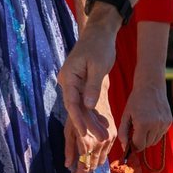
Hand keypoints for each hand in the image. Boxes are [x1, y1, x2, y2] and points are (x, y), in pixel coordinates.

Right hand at [59, 21, 117, 140]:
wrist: (100, 32)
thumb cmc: (99, 46)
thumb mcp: (98, 66)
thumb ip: (92, 87)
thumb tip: (88, 106)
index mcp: (69, 76)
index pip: (72, 102)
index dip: (78, 120)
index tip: (84, 134)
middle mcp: (68, 82)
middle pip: (76, 108)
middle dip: (88, 125)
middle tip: (102, 139)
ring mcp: (74, 84)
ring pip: (81, 107)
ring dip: (92, 122)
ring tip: (104, 137)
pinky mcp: (81, 85)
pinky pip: (86, 102)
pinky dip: (94, 113)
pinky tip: (103, 124)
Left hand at [64, 79, 116, 172]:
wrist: (94, 94)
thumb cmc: (77, 110)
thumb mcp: (68, 129)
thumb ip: (69, 148)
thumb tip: (67, 165)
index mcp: (88, 143)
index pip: (84, 166)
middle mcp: (101, 143)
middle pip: (93, 165)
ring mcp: (109, 139)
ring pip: (101, 160)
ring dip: (91, 166)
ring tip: (81, 169)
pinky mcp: (113, 134)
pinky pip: (107, 152)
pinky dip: (99, 157)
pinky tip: (91, 157)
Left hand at [119, 74, 171, 152]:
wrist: (151, 86)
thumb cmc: (135, 100)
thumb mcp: (126, 115)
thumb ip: (123, 133)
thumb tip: (125, 148)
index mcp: (143, 124)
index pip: (139, 145)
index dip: (132, 145)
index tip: (129, 141)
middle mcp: (155, 125)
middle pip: (147, 145)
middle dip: (139, 142)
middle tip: (134, 132)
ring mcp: (164, 124)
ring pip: (154, 141)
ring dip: (147, 138)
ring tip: (142, 126)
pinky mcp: (169, 122)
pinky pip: (160, 135)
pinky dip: (154, 133)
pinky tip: (150, 122)